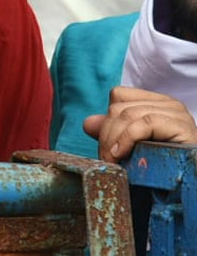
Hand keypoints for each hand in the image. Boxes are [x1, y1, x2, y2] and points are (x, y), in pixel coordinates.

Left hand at [82, 86, 196, 161]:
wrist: (193, 178)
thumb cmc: (168, 165)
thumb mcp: (136, 147)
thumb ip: (114, 133)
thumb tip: (88, 123)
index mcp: (156, 103)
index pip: (118, 96)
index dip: (106, 121)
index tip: (106, 149)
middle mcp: (168, 103)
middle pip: (119, 108)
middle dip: (106, 136)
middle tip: (106, 161)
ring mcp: (176, 112)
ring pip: (127, 115)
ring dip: (113, 142)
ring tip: (113, 162)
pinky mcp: (181, 125)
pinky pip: (144, 123)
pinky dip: (127, 139)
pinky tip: (122, 155)